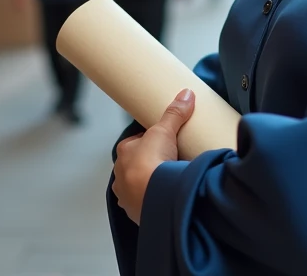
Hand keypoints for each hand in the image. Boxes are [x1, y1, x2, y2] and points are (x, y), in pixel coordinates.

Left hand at [111, 89, 194, 224]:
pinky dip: (151, 201)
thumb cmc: (151, 162)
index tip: (163, 141)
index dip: (148, 140)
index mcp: (123, 152)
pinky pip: (141, 204)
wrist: (153, 196)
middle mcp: (120, 173)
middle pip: (135, 165)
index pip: (134, 142)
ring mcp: (126, 194)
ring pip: (135, 185)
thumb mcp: (164, 131)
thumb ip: (174, 113)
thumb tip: (186, 94)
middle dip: (148, 163)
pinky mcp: (134, 211)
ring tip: (168, 181)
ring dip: (148, 184)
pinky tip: (163, 198)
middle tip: (169, 161)